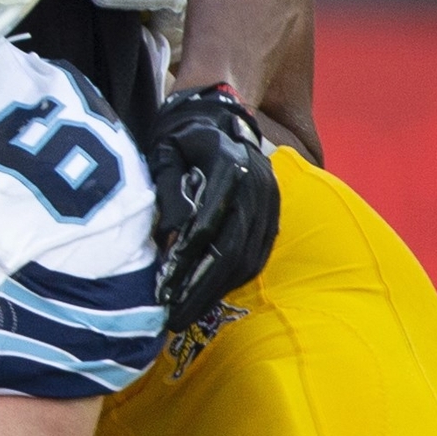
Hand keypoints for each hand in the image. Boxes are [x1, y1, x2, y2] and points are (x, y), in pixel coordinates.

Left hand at [148, 87, 279, 331]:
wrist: (219, 115)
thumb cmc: (181, 137)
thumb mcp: (164, 152)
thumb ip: (167, 190)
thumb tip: (168, 236)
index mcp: (230, 167)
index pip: (208, 226)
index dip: (186, 264)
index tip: (163, 292)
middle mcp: (257, 185)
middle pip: (232, 251)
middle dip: (201, 290)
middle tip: (173, 319)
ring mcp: (270, 200)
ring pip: (248, 258)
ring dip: (217, 291)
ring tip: (187, 315)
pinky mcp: (273, 212)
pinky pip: (258, 254)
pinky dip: (234, 279)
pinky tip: (210, 296)